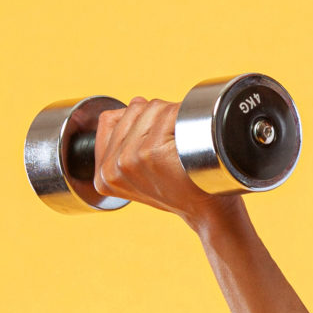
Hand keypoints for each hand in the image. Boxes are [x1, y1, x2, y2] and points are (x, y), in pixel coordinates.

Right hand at [90, 96, 239, 226]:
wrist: (208, 210)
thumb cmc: (181, 188)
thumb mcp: (142, 171)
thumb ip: (127, 139)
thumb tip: (136, 102)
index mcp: (104, 173)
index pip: (109, 119)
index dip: (137, 121)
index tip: (155, 142)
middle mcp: (112, 168)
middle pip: (134, 109)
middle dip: (157, 117)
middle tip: (173, 145)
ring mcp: (130, 159)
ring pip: (152, 108)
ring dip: (172, 117)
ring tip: (181, 145)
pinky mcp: (152, 153)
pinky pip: (170, 113)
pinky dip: (185, 119)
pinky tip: (189, 142)